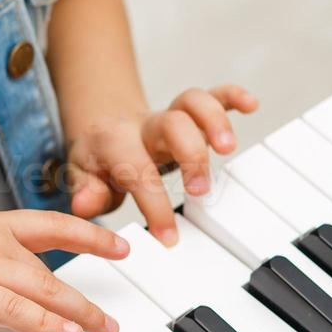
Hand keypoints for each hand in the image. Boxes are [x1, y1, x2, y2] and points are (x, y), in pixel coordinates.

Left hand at [66, 85, 258, 244]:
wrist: (102, 126)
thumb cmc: (98, 158)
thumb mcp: (81, 177)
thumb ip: (86, 191)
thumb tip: (84, 205)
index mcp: (116, 143)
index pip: (138, 170)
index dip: (154, 205)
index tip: (168, 237)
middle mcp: (146, 125)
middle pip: (172, 126)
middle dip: (191, 156)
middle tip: (201, 191)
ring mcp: (169, 115)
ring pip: (193, 103)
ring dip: (215, 121)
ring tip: (229, 148)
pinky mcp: (189, 111)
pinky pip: (212, 95)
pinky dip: (232, 96)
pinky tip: (250, 104)